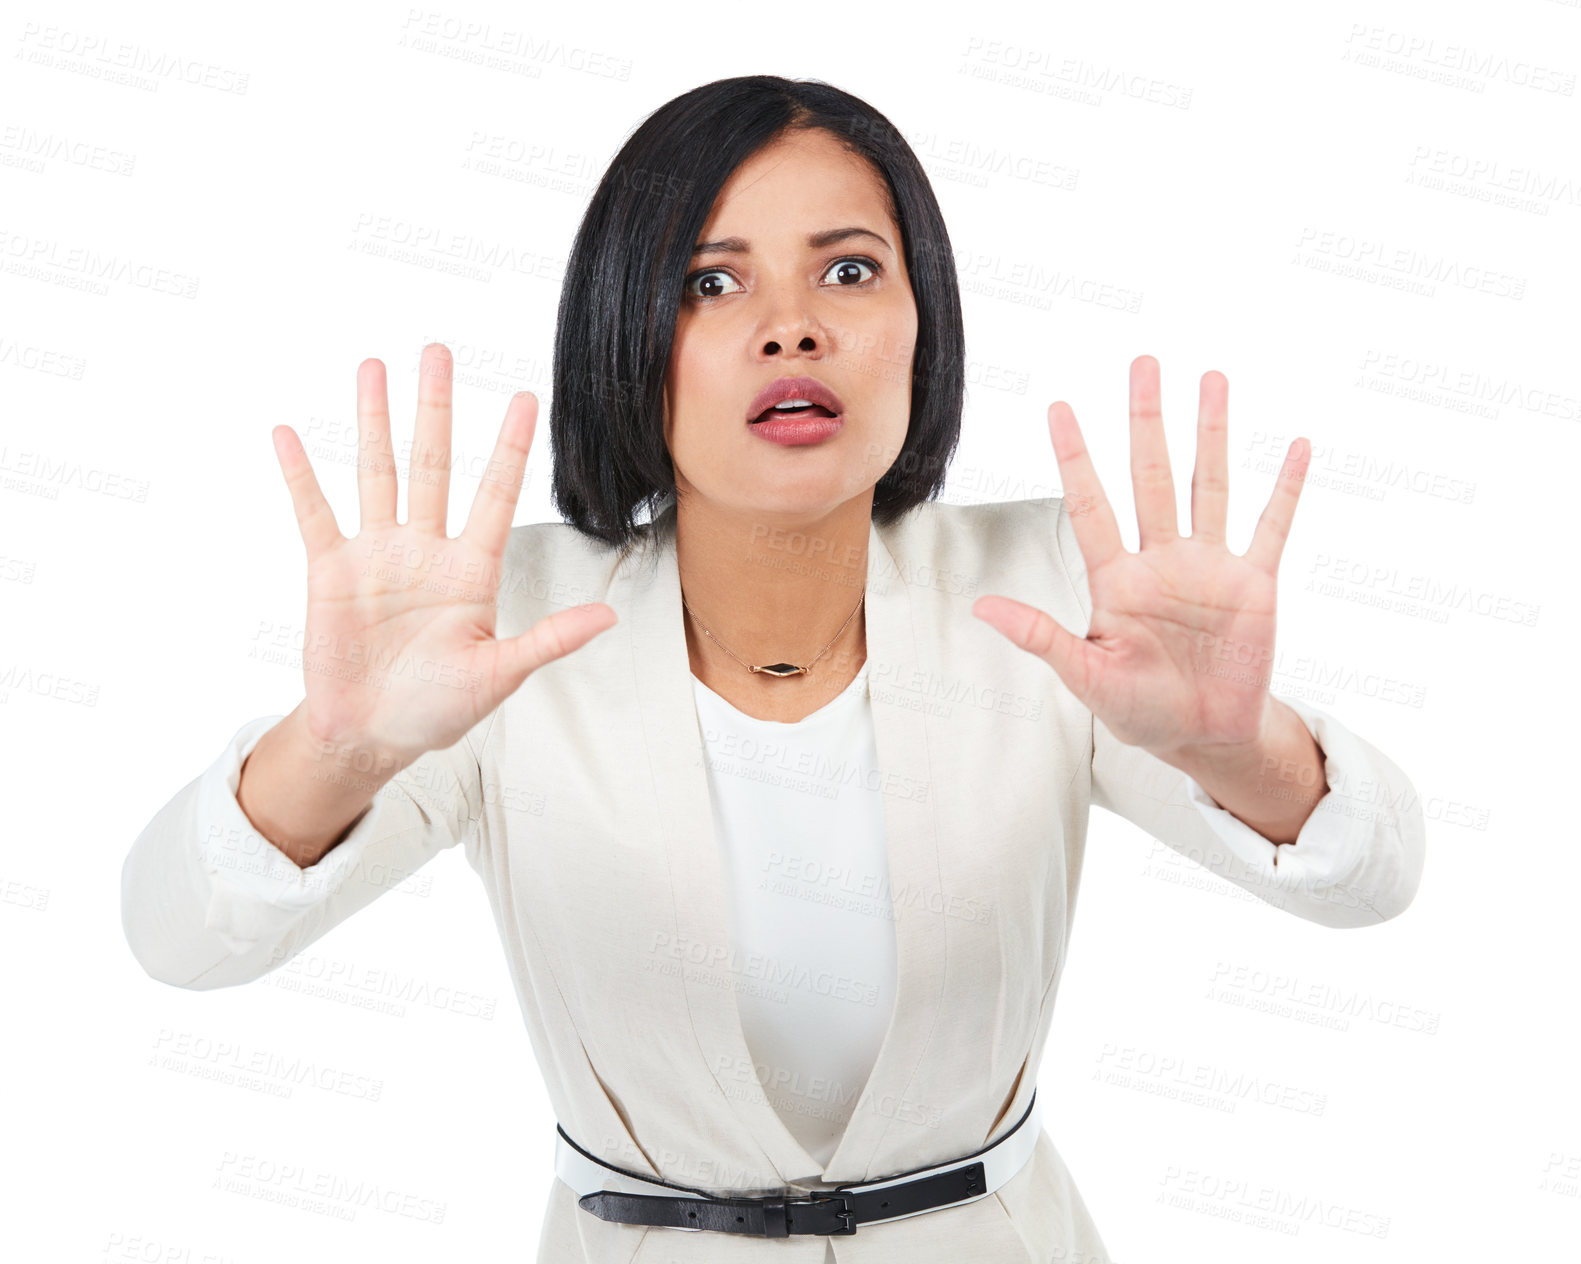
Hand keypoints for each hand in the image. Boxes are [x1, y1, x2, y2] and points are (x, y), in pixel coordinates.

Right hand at [270, 343, 617, 766]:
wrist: (370, 736)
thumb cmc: (438, 710)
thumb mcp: (498, 676)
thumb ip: (547, 641)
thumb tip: (607, 617)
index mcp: (471, 571)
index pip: (497, 494)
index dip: (510, 448)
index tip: (526, 398)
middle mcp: (425, 550)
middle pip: (433, 463)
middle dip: (436, 407)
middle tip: (437, 350)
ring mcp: (376, 555)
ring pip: (378, 472)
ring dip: (374, 420)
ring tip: (372, 367)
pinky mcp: (330, 571)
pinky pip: (314, 513)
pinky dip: (300, 474)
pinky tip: (287, 433)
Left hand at [972, 355, 1309, 760]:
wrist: (1203, 738)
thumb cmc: (1139, 710)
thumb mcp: (1086, 678)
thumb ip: (1041, 638)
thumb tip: (981, 608)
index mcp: (1116, 580)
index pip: (1091, 505)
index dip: (1075, 457)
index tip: (1058, 407)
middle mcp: (1161, 561)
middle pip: (1151, 476)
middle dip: (1146, 421)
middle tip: (1143, 364)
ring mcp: (1210, 567)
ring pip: (1208, 485)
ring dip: (1211, 433)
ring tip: (1212, 379)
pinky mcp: (1254, 585)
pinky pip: (1272, 528)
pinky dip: (1285, 489)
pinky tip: (1296, 446)